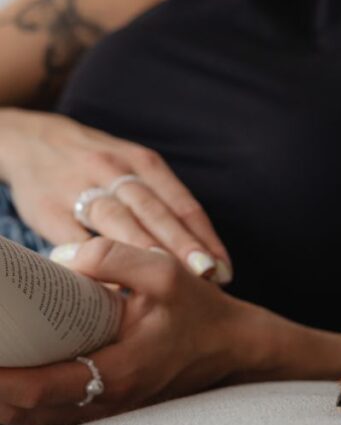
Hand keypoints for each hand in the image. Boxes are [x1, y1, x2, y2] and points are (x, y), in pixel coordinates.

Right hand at [0, 108, 230, 280]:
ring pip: (118, 220)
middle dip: (183, 245)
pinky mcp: (49, 208)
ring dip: (145, 251)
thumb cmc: (99, 166)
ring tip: (168, 281)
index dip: (205, 237)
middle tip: (207, 276)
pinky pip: (75, 236)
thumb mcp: (134, 167)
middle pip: (156, 211)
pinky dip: (96, 259)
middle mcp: (115, 170)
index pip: (182, 203)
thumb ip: (163, 202)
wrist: (31, 141)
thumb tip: (203, 252)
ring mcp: (80, 187)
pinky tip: (113, 282)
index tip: (224, 269)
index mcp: (143, 162)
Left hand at [0, 239, 251, 424]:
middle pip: (23, 412)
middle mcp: (107, 402)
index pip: (36, 388)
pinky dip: (24, 400)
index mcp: (116, 372)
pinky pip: (54, 414)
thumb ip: (110, 256)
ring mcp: (109, 410)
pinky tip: (10, 379)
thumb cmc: (201, 311)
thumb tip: (57, 258)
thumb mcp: (164, 271)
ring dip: (3, 398)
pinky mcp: (111, 408)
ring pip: (35, 418)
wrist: (235, 346)